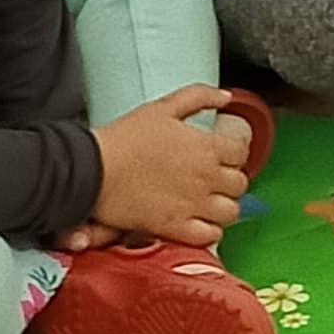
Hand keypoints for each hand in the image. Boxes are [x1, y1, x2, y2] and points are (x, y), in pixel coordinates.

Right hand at [91, 87, 249, 245]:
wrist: (92, 170)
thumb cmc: (124, 138)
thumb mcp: (163, 107)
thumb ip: (199, 97)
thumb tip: (225, 97)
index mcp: (207, 147)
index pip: (241, 154)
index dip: (233, 155)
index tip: (221, 157)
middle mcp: (207, 177)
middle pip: (239, 185)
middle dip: (229, 182)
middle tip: (212, 180)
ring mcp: (193, 205)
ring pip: (231, 213)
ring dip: (222, 208)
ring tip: (207, 203)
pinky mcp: (175, 228)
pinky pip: (209, 236)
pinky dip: (209, 232)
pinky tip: (197, 223)